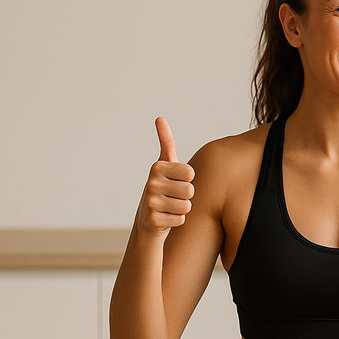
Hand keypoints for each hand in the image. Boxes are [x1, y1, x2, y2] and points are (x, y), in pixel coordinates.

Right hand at [136, 117, 194, 237]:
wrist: (148, 219)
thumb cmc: (163, 188)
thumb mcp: (165, 164)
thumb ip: (166, 142)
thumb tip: (160, 118)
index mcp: (157, 167)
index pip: (191, 173)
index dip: (188, 180)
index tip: (176, 181)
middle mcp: (151, 183)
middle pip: (190, 190)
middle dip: (186, 196)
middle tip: (173, 196)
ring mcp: (151, 202)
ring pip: (187, 206)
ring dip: (182, 209)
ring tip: (170, 207)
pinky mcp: (154, 221)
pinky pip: (181, 219)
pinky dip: (177, 220)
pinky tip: (166, 218)